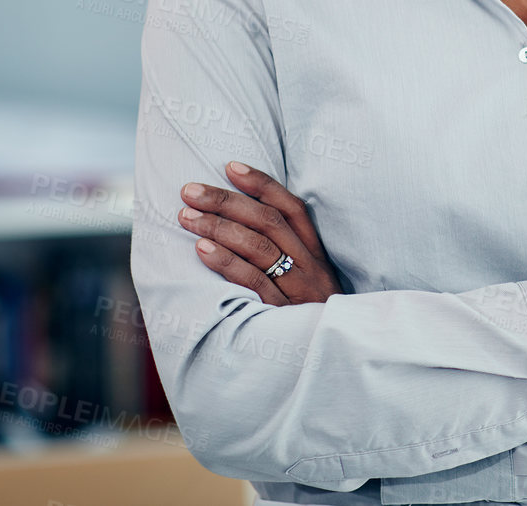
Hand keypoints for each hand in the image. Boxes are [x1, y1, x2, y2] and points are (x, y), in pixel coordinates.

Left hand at [178, 162, 342, 304]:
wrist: (340, 360)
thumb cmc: (311, 318)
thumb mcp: (310, 283)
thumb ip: (286, 257)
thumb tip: (240, 225)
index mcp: (317, 253)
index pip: (292, 208)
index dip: (262, 184)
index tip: (231, 166)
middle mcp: (310, 266)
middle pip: (269, 223)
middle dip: (227, 201)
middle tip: (190, 189)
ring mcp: (298, 289)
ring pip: (259, 248)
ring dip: (219, 227)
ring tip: (186, 216)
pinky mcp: (282, 313)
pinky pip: (253, 282)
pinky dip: (226, 263)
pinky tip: (201, 249)